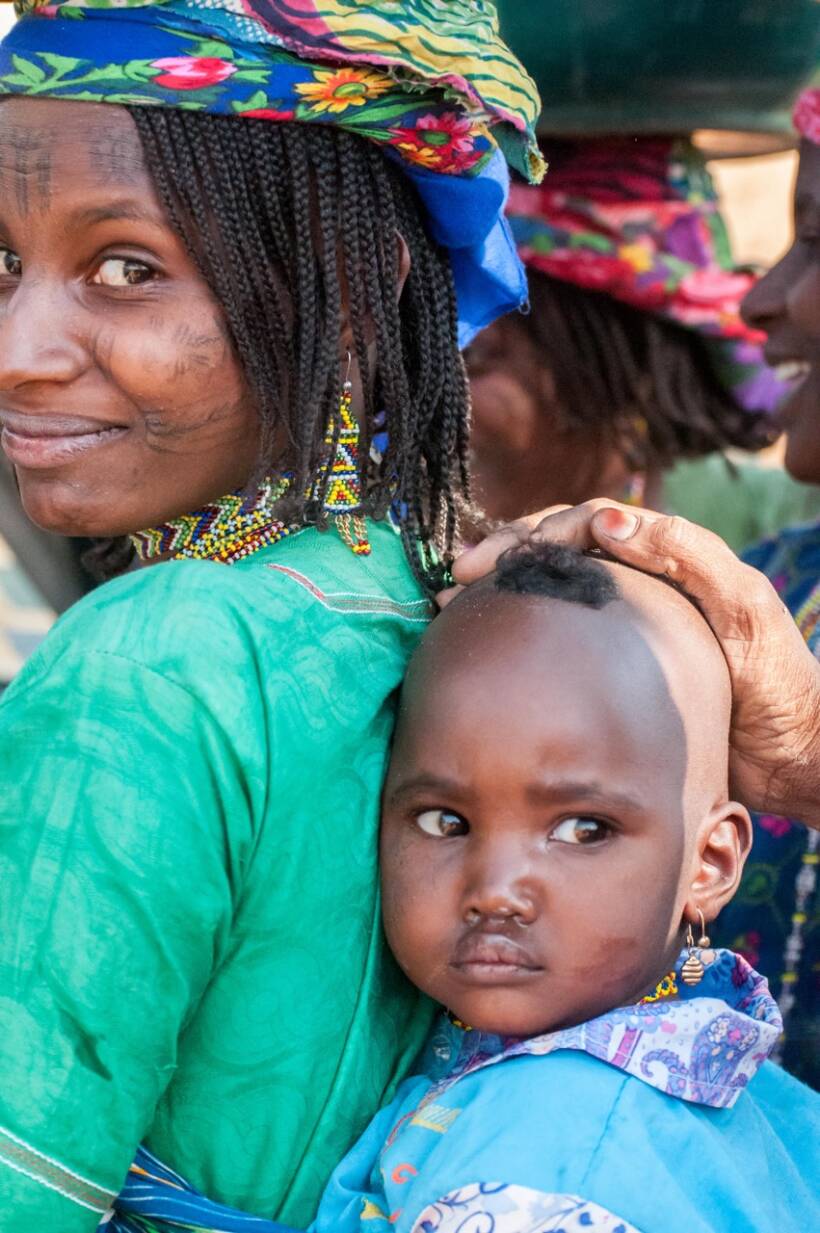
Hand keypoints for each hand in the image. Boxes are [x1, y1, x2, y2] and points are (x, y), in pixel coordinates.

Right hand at [445, 500, 819, 825]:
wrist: (793, 757)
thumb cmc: (779, 683)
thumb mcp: (745, 610)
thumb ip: (687, 556)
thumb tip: (608, 519)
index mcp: (668, 556)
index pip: (589, 522)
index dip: (538, 532)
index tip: (497, 559)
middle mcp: (638, 582)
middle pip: (558, 547)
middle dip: (504, 553)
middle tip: (460, 576)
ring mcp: (620, 625)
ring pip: (550, 588)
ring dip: (501, 587)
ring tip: (454, 602)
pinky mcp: (609, 667)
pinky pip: (555, 636)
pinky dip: (517, 629)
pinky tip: (484, 642)